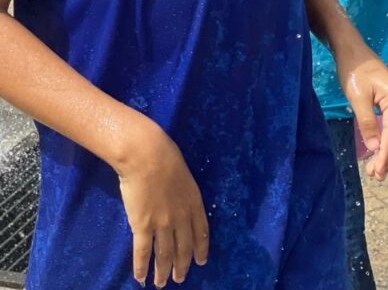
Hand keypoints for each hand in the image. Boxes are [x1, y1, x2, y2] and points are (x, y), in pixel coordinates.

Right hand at [116, 120, 208, 287]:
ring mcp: (162, 223)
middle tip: (180, 278)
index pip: (202, 232)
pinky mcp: (142, 226)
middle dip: (182, 265)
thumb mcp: (184, 175)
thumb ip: (183, 192)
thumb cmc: (164, 156)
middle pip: (184, 247)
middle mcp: (181, 216)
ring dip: (163, 271)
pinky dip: (141, 267)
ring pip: (165, 254)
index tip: (201, 262)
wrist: (146, 155)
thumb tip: (178, 201)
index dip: (201, 249)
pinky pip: (143, 252)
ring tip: (162, 283)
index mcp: (194, 202)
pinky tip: (141, 277)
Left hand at [337, 47, 387, 181]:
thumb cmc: (352, 70)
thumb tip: (375, 147)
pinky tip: (377, 148)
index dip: (385, 154)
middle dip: (386, 155)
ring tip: (374, 168)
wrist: (351, 49)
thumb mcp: (357, 98)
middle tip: (376, 176)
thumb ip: (367, 123)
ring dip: (385, 148)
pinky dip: (384, 137)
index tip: (378, 172)